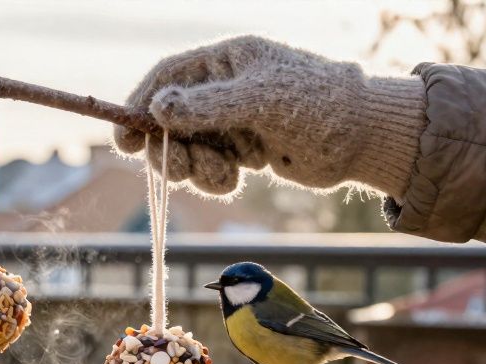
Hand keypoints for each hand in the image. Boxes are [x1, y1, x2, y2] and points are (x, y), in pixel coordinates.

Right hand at [114, 36, 425, 197]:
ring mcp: (233, 121)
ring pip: (188, 148)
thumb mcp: (259, 100)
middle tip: (174, 169)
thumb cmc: (318, 103)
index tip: (123, 138)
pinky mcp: (243, 151)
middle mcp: (225, 89)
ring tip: (222, 175)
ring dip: (193, 168)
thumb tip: (157, 107)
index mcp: (227, 61)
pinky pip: (209, 168)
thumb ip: (206, 105)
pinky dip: (213, 179)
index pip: (168, 77)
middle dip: (168, 148)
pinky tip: (234, 179)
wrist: (362, 138)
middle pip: (170, 119)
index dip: (141, 105)